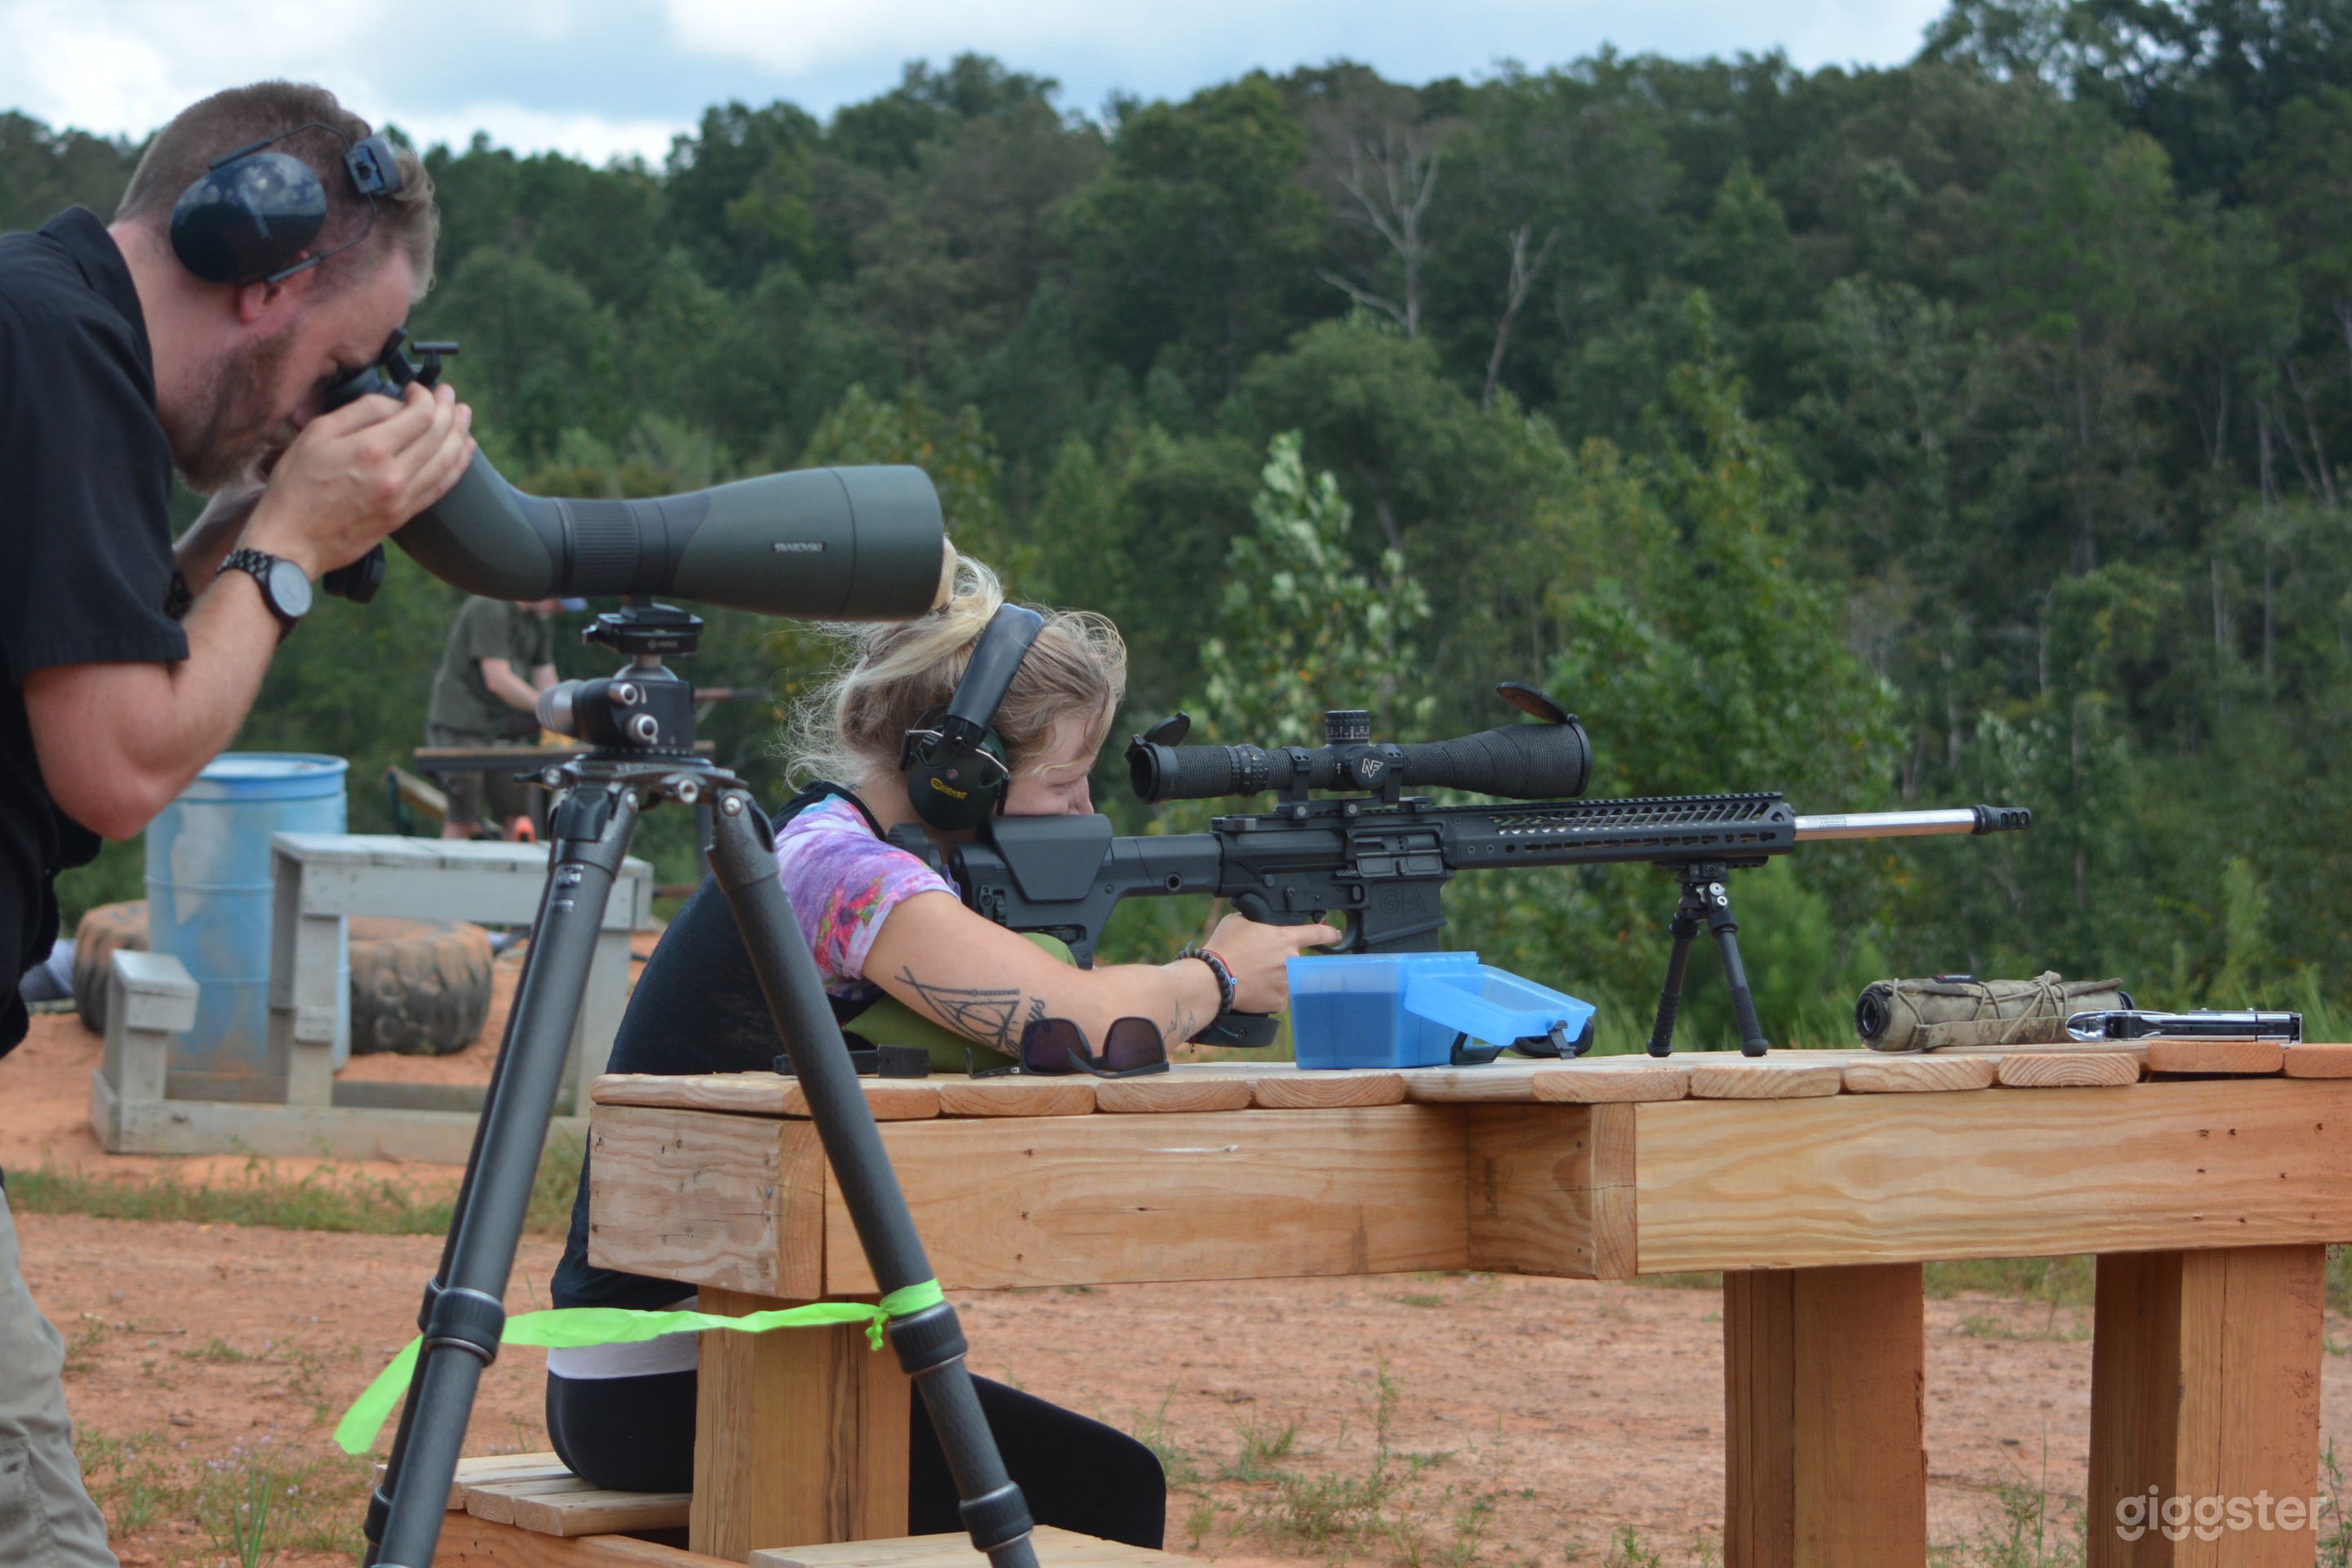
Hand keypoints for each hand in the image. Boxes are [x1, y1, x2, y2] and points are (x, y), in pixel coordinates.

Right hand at [243, 382, 475, 577]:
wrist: (291, 540)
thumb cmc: (296, 485)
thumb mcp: (316, 434)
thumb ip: (360, 413)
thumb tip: (393, 403)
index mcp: (372, 449)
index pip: (420, 415)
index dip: (425, 396)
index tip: (418, 389)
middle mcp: (394, 474)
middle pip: (438, 434)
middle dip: (448, 409)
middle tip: (449, 394)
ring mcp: (402, 498)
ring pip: (446, 460)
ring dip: (460, 434)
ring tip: (465, 415)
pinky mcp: (403, 515)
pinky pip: (441, 486)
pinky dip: (457, 465)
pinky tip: (464, 451)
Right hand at [1202, 911, 1341, 1013]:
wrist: (1213, 979)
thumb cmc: (1223, 948)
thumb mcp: (1239, 920)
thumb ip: (1258, 921)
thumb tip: (1260, 925)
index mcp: (1285, 938)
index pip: (1317, 933)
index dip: (1329, 933)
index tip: (1335, 935)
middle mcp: (1291, 961)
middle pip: (1294, 960)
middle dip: (1279, 960)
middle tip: (1258, 962)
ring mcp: (1287, 983)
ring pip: (1286, 979)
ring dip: (1274, 978)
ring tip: (1252, 976)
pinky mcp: (1279, 1002)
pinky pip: (1279, 997)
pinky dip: (1268, 994)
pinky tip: (1253, 989)